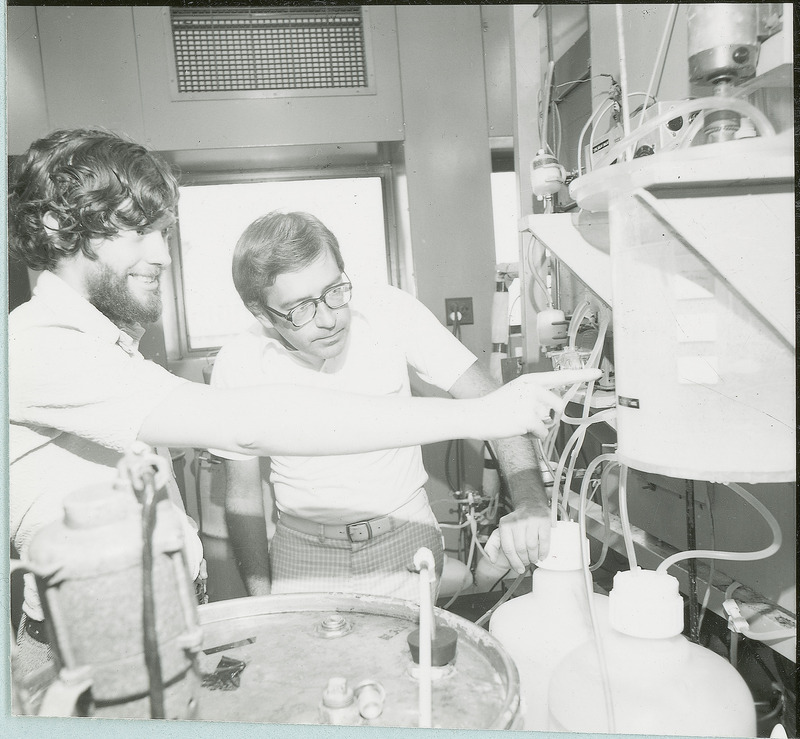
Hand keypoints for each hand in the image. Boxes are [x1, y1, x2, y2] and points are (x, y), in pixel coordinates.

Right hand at [479, 368, 601, 439]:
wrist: (477, 415)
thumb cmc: (497, 407)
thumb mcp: (518, 393)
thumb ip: (537, 395)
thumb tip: (556, 408)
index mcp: (531, 380)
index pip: (561, 376)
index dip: (582, 375)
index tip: (598, 373)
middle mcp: (533, 388)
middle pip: (559, 407)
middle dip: (549, 417)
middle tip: (527, 417)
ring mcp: (531, 402)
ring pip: (551, 422)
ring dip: (539, 427)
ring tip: (520, 422)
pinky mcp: (528, 418)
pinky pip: (543, 433)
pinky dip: (533, 436)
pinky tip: (517, 429)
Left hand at [484, 502, 551, 573]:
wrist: (531, 505)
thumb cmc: (516, 521)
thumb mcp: (501, 530)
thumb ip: (493, 544)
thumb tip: (492, 559)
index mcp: (505, 525)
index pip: (508, 549)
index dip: (514, 562)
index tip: (519, 569)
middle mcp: (517, 522)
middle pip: (521, 549)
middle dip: (525, 560)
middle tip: (527, 562)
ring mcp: (530, 521)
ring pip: (532, 547)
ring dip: (534, 557)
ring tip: (534, 558)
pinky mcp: (543, 521)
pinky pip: (544, 541)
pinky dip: (543, 552)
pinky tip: (542, 555)